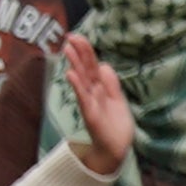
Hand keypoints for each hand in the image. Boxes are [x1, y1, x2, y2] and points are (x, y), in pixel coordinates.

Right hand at [63, 34, 135, 182]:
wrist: (116, 148)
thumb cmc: (115, 125)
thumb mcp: (117, 100)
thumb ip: (111, 83)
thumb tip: (104, 65)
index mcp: (100, 89)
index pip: (92, 66)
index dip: (86, 52)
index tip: (78, 37)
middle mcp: (93, 93)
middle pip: (86, 69)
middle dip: (79, 53)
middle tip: (70, 37)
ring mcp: (90, 102)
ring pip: (82, 80)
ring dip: (75, 64)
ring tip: (68, 49)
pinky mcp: (90, 114)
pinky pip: (83, 97)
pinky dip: (77, 85)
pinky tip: (71, 74)